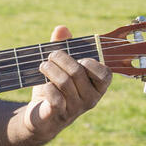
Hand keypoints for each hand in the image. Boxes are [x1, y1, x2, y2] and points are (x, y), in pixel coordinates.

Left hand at [22, 25, 111, 142]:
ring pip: (64, 81)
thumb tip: (62, 28)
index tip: (76, 58)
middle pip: (77, 71)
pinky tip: (44, 85)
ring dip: (49, 69)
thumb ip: (63, 47)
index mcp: (97, 87)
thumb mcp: (60, 66)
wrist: (40, 116)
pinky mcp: (59, 115)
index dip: (89, 61)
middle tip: (50, 57)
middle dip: (59, 58)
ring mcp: (76, 109)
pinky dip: (47, 86)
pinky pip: (55, 96)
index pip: (105, 72)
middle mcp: (91, 99)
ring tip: (43, 66)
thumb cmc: (55, 88)